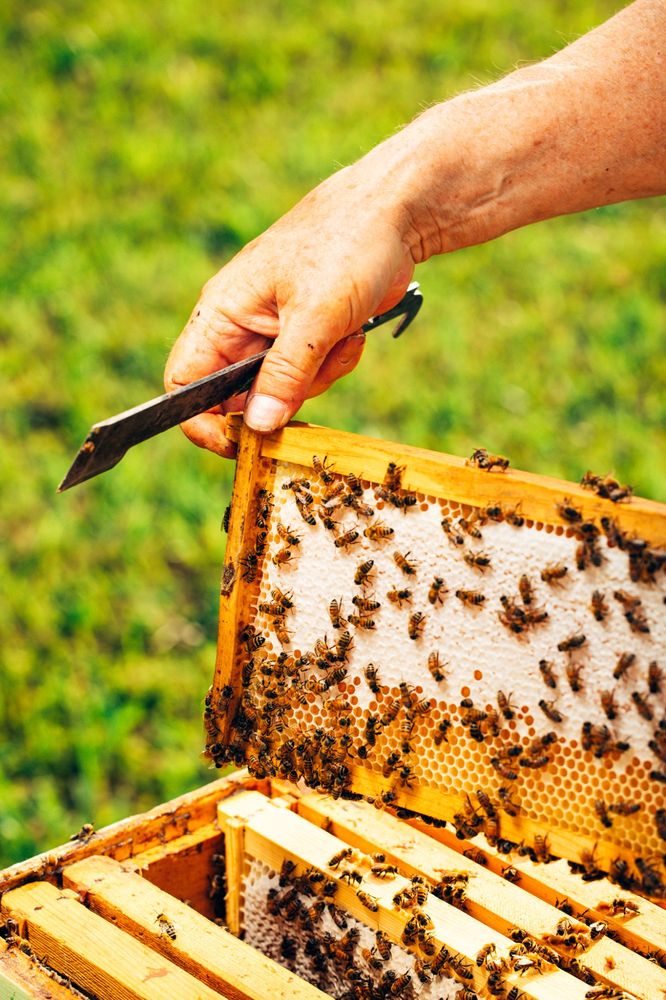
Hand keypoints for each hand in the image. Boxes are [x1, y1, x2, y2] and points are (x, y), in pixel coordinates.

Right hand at [164, 158, 414, 456]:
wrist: (393, 215)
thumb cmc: (346, 245)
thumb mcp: (315, 315)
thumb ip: (285, 374)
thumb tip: (258, 427)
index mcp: (221, 313)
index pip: (184, 382)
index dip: (200, 421)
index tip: (238, 444)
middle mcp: (240, 328)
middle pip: (240, 398)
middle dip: (282, 398)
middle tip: (314, 373)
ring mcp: (274, 335)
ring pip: (282, 393)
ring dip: (317, 377)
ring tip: (340, 335)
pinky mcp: (306, 339)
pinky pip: (312, 378)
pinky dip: (335, 362)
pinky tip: (351, 331)